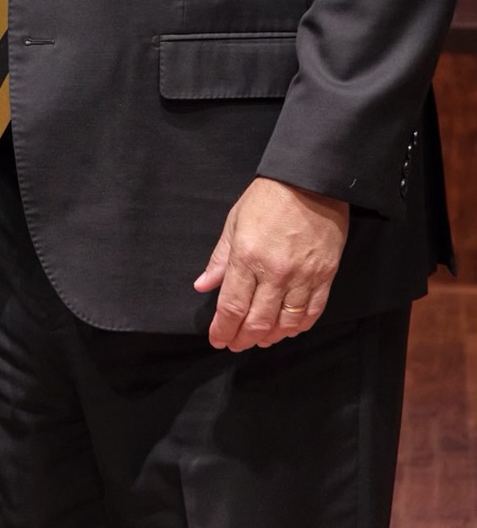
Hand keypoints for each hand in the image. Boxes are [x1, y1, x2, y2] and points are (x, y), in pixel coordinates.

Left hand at [194, 176, 349, 351]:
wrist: (311, 183)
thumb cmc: (268, 198)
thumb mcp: (234, 222)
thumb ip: (220, 259)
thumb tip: (203, 285)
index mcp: (247, 258)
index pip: (232, 306)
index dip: (223, 329)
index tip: (217, 339)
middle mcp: (275, 273)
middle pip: (258, 321)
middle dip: (243, 339)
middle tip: (235, 344)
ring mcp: (303, 277)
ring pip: (286, 323)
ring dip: (271, 337)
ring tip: (260, 340)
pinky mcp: (325, 276)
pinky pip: (312, 311)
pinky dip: (299, 326)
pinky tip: (289, 329)